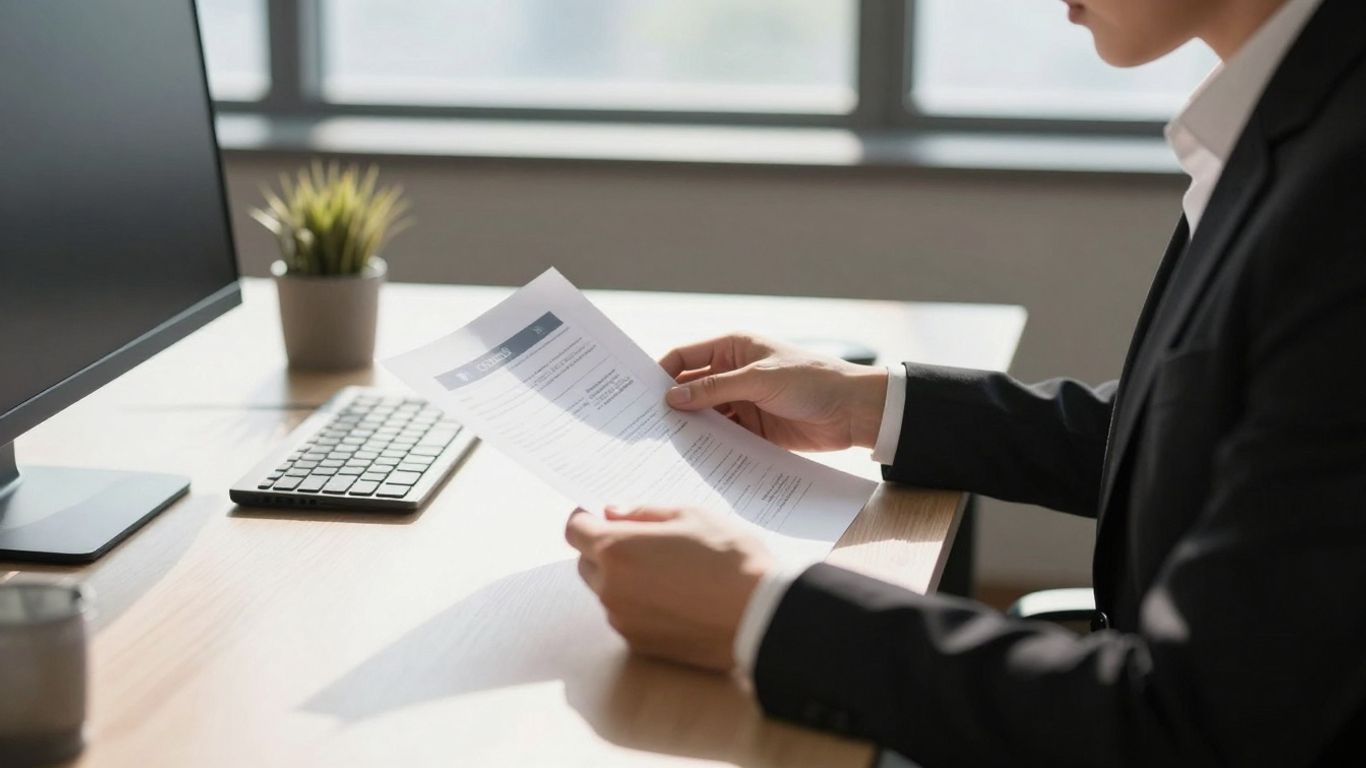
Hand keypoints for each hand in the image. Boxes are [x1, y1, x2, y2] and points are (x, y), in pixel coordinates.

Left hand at [565, 506, 773, 671]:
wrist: (761, 615)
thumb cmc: (729, 557)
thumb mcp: (690, 516)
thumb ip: (643, 513)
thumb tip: (612, 513)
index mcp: (617, 550)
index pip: (574, 531)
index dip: (586, 519)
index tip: (602, 516)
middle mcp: (611, 588)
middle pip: (586, 563)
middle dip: (604, 549)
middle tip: (642, 542)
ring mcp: (623, 621)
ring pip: (607, 592)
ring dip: (622, 579)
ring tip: (666, 572)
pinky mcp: (640, 645)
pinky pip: (626, 617)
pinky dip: (638, 605)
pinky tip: (675, 598)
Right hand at [659, 334, 887, 451]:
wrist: (854, 411)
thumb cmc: (811, 381)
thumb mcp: (759, 379)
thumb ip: (715, 389)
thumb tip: (672, 397)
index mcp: (732, 348)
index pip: (684, 357)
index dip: (661, 374)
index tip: (638, 395)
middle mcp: (732, 373)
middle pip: (690, 389)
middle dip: (671, 405)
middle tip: (644, 426)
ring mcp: (741, 403)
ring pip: (704, 416)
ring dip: (689, 429)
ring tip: (664, 447)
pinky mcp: (752, 430)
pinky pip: (723, 437)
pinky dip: (710, 446)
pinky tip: (693, 459)